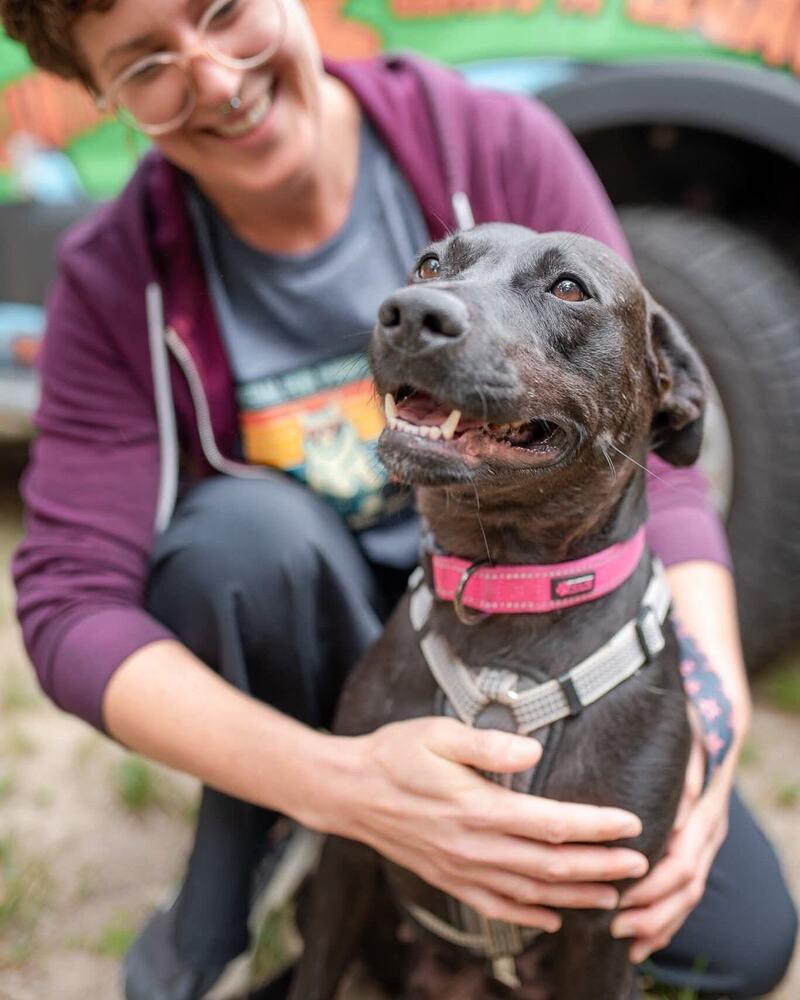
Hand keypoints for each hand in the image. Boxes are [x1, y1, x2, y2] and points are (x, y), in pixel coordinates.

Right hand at [323, 717, 648, 931]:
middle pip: (552, 867)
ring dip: (577, 897)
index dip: (596, 827)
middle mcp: (475, 847)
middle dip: (602, 868)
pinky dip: (531, 917)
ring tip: (613, 896)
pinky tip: (553, 919)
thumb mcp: (438, 734)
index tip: (632, 824)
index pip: (553, 825)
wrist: (350, 792)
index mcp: (479, 809)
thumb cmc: (395, 754)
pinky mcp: (449, 879)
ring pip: (532, 894)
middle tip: (641, 866)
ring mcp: (462, 870)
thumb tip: (533, 751)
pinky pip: (498, 908)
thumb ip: (488, 744)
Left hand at [611, 724, 734, 962]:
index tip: (621, 898)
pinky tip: (645, 938)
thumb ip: (681, 777)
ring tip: (626, 942)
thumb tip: (667, 819)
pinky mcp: (697, 845)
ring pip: (689, 896)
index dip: (652, 886)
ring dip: (659, 923)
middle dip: (652, 913)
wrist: (716, 718)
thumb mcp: (684, 743)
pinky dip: (668, 917)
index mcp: (705, 812)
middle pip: (687, 888)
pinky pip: (687, 891)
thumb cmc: (689, 726)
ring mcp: (706, 841)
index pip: (682, 863)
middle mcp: (709, 832)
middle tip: (614, 927)